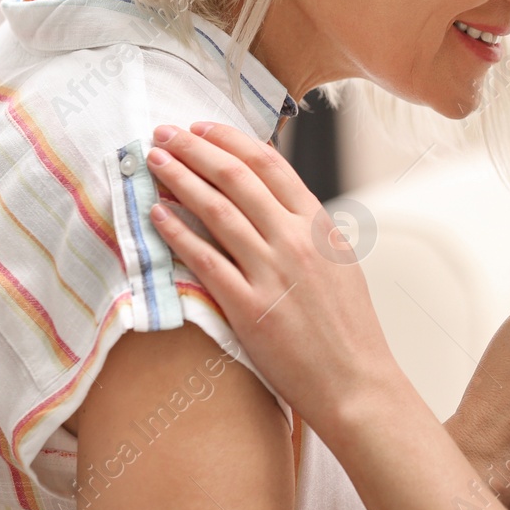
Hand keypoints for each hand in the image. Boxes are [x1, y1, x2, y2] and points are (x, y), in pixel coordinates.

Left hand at [144, 122, 403, 437]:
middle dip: (195, 149)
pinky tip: (158, 216)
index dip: (230, 140)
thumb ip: (306, 228)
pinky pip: (206, 261)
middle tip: (163, 132)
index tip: (200, 128)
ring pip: (218, 211)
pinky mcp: (251, 308)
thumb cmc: (347, 327)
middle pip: (237, 178)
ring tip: (153, 163)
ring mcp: (273, 273)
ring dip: (180, 180)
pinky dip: (179, 234)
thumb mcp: (338, 261)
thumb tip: (270, 200)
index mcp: (320, 224)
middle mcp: (297, 241)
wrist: (356, 381)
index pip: (270, 164)